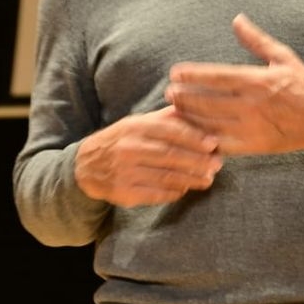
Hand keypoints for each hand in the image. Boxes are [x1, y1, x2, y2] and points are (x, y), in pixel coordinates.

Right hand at [74, 106, 222, 207]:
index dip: (194, 137)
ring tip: (207, 179)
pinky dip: (174, 192)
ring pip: (166, 177)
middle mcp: (129, 148)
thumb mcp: (137, 124)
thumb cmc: (120, 141)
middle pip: (170, 155)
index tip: (214, 143)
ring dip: (191, 179)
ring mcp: (125, 172)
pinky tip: (185, 189)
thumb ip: (164, 118)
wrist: (85, 166)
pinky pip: (155, 194)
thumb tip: (194, 108)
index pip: (169, 131)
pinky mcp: (124, 194)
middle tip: (217, 164)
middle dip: (198, 160)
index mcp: (134, 127)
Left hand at [164, 13, 303, 155]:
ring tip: (173, 111)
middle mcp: (252, 105)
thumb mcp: (283, 56)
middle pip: (208, 102)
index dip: (193, 75)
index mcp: (257, 80)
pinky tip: (192, 135)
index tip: (174, 72)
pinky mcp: (254, 146)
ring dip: (189, 118)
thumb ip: (256, 40)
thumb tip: (237, 19)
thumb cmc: (303, 84)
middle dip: (184, 97)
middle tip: (168, 93)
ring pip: (212, 124)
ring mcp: (252, 127)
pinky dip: (205, 140)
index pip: (217, 77)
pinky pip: (223, 144)